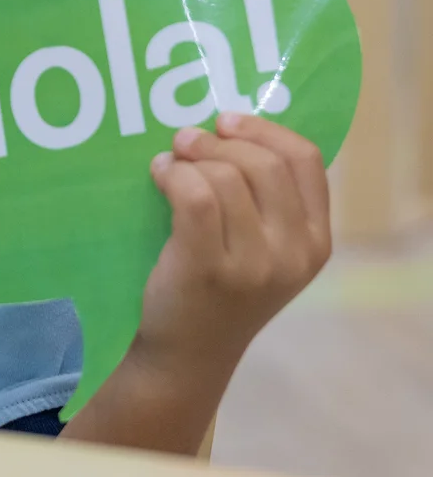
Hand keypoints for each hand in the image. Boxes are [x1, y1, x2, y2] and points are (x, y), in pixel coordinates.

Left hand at [138, 113, 331, 384]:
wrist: (189, 354)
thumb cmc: (222, 291)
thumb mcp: (267, 250)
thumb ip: (268, 200)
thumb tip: (232, 128)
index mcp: (318, 242)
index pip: (306, 160)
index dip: (265, 130)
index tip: (227, 121)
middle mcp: (295, 254)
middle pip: (264, 163)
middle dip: (219, 141)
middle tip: (185, 139)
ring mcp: (254, 265)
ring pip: (226, 176)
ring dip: (190, 157)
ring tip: (169, 162)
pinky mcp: (208, 269)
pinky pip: (194, 195)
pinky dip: (173, 175)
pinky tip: (159, 176)